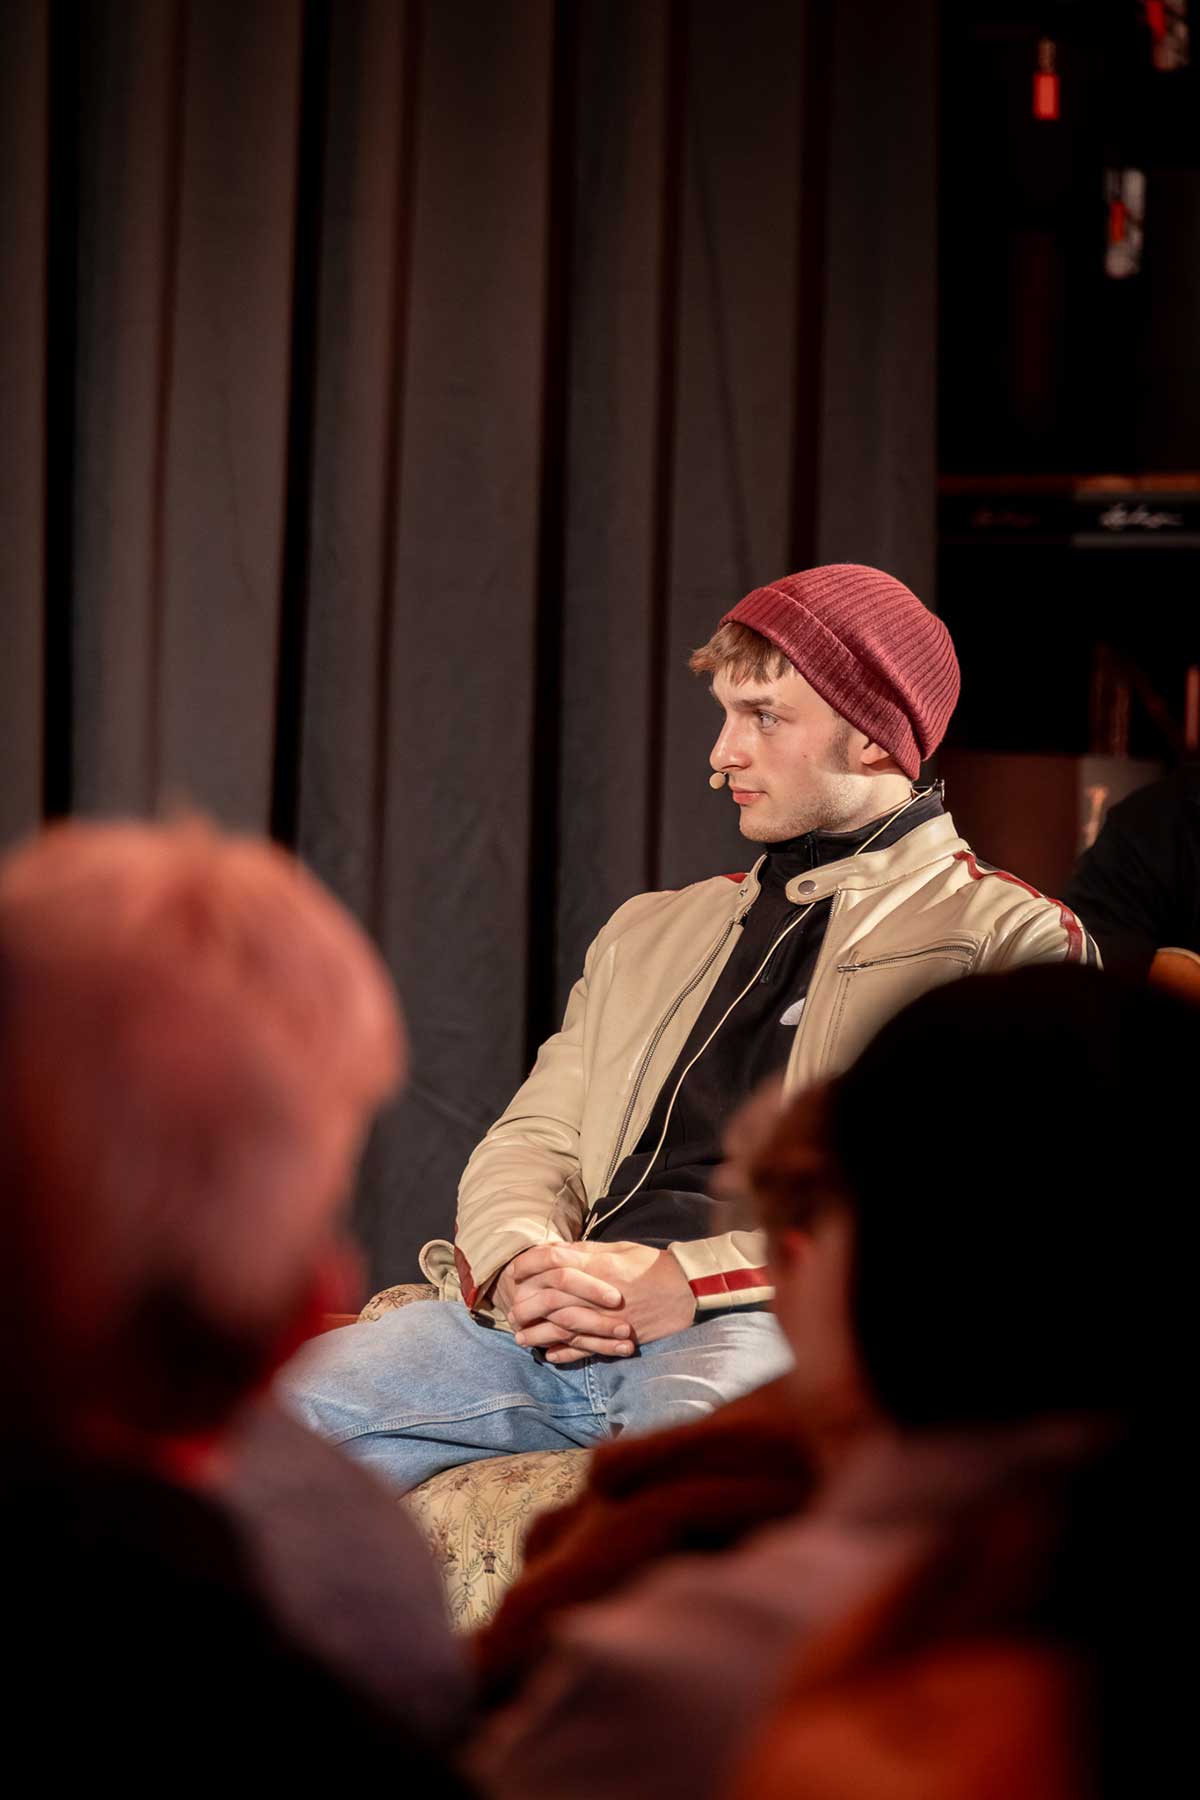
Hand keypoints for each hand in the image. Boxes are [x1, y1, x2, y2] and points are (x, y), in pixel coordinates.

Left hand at [497, 1241, 694, 1362]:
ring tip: (521, 1339)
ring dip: (538, 1333)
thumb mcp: (621, 1249)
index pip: (552, 1260)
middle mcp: (596, 1292)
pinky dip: (565, 1352)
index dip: (529, 1264)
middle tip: (511, 1312)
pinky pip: (585, 1348)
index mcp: (598, 1264)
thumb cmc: (654, 1266)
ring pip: (562, 1327)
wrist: (687, 1291)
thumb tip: (561, 1250)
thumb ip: (589, 1251)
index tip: (514, 1271)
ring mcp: (605, 1317)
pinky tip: (549, 1354)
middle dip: (526, 1304)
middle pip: (550, 1297)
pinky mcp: (616, 1337)